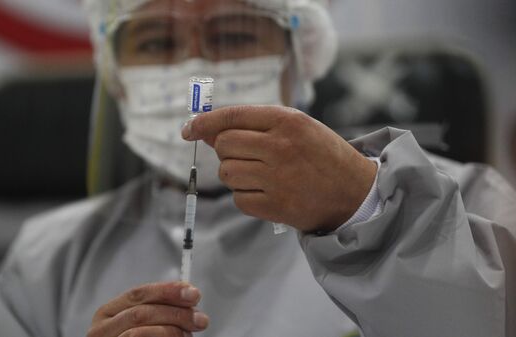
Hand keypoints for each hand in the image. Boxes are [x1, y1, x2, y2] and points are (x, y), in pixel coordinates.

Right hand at [87, 282, 208, 336]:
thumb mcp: (145, 323)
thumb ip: (160, 311)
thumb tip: (189, 304)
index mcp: (108, 313)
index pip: (138, 294)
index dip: (168, 291)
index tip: (192, 293)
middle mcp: (100, 330)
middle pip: (141, 313)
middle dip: (175, 314)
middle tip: (199, 319)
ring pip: (138, 333)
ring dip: (170, 331)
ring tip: (187, 336)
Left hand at [182, 105, 376, 232]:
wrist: (354, 192)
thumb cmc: (322, 154)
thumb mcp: (298, 126)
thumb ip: (256, 124)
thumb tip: (207, 131)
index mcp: (287, 121)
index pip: (231, 117)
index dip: (204, 122)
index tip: (189, 129)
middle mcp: (279, 148)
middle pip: (224, 145)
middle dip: (226, 150)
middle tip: (247, 155)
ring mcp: (277, 179)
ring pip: (226, 172)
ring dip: (235, 173)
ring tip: (260, 174)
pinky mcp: (275, 207)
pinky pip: (238, 198)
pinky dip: (245, 196)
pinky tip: (266, 191)